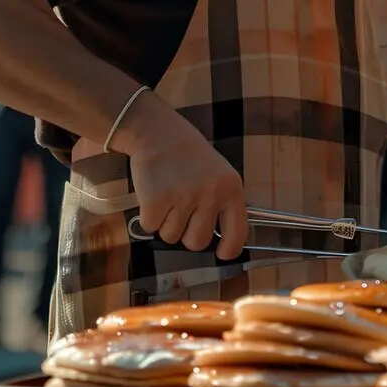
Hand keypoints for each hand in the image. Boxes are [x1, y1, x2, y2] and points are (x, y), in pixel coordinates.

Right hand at [128, 117, 248, 260]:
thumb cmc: (190, 157)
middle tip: (182, 212)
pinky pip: (151, 228)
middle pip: (197, 242)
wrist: (158, 134)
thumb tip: (220, 242)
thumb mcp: (219, 174)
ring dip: (166, 223)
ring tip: (169, 196)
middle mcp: (210, 195)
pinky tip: (155, 194)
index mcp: (231, 189)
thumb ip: (222, 203)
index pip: (238, 232)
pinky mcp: (156, 201)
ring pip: (171, 237)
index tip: (222, 253)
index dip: (230, 249)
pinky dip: (149, 216)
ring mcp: (183, 198)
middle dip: (186, 234)